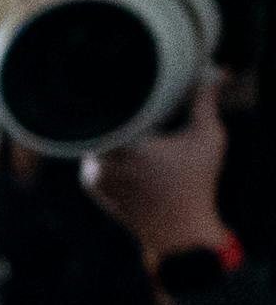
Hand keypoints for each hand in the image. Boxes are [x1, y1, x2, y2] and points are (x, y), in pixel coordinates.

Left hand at [85, 71, 236, 271]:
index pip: (110, 103)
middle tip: (135, 94)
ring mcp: (92, 173)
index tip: (128, 77)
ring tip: (136, 121)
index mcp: (127, 144)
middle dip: (120, 108)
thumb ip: (205, 102)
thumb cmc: (197, 184)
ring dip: (113, 128)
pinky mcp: (90, 183)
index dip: (118, 86)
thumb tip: (214, 73)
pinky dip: (108, 147)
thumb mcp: (208, 138)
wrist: (179, 232)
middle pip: (101, 119)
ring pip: (96, 136)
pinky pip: (95, 154)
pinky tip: (128, 141)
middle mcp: (102, 158)